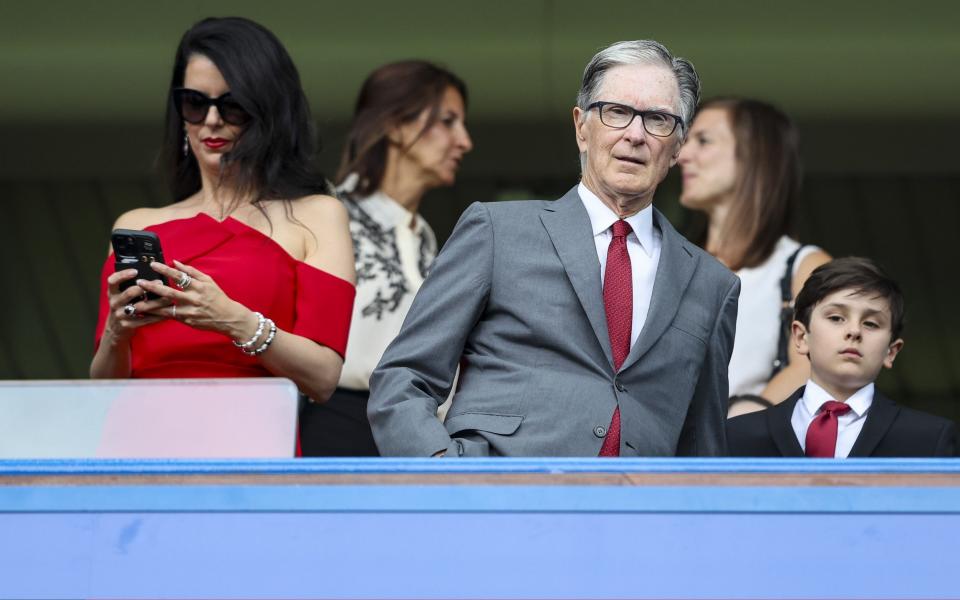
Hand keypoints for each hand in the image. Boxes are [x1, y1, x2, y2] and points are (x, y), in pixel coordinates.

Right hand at [102, 268, 170, 344]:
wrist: (116, 329)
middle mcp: (114, 303)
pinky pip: (145, 320)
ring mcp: (120, 315)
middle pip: (129, 293)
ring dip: (156, 302)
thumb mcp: (121, 296)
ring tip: (169, 298)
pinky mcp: (128, 325)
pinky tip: (168, 313)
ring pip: (140, 307)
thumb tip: (151, 275)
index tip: (135, 271)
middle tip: (160, 282)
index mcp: (112, 293)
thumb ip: (130, 286)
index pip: (112, 281)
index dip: (123, 275)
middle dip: (146, 287)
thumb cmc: (123, 307)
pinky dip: (158, 316)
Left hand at [140, 260, 256, 339]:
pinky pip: (169, 317)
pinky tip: (147, 313)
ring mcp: (190, 311)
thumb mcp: (209, 281)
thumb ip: (192, 272)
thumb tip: (176, 262)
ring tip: (136, 304)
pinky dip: (157, 315)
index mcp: (199, 286)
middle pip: (169, 292)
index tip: (153, 265)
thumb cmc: (218, 297)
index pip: (179, 275)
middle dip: (153, 287)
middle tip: (139, 282)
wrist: (228, 317)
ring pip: (166, 308)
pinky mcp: (187, 321)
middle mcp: (193, 298)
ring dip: (150, 306)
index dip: (165, 269)